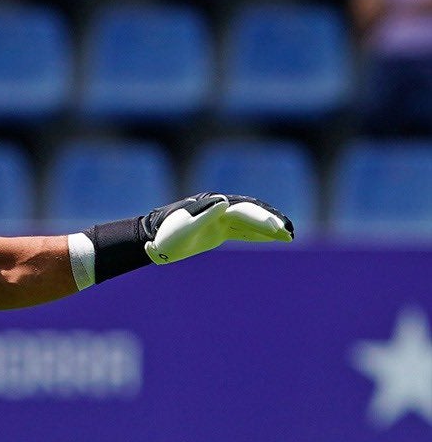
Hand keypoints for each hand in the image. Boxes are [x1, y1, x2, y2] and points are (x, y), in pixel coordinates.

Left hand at [143, 193, 293, 264]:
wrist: (151, 239)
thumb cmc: (165, 237)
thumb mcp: (182, 229)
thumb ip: (204, 216)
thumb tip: (226, 202)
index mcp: (212, 205)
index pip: (242, 210)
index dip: (259, 218)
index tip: (275, 227)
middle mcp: (219, 208)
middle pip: (251, 212)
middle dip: (271, 221)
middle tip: (289, 232)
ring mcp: (220, 218)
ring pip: (250, 221)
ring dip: (270, 228)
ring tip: (290, 236)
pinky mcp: (219, 229)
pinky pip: (244, 230)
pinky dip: (259, 234)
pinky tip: (275, 239)